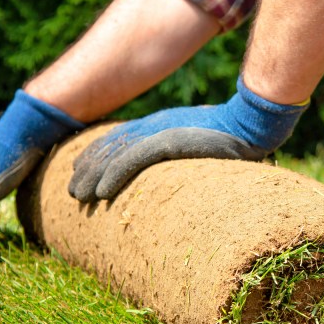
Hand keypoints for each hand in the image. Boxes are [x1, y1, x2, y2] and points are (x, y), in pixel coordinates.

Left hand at [68, 77, 306, 202]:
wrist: (251, 126)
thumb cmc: (231, 138)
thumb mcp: (196, 144)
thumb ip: (177, 151)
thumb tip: (169, 173)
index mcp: (159, 125)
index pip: (119, 140)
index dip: (96, 156)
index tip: (81, 174)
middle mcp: (154, 126)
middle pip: (111, 147)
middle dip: (88, 169)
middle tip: (73, 192)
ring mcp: (161, 132)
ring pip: (116, 155)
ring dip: (94, 177)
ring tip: (79, 197)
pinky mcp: (169, 140)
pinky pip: (134, 160)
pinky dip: (115, 175)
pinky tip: (102, 192)